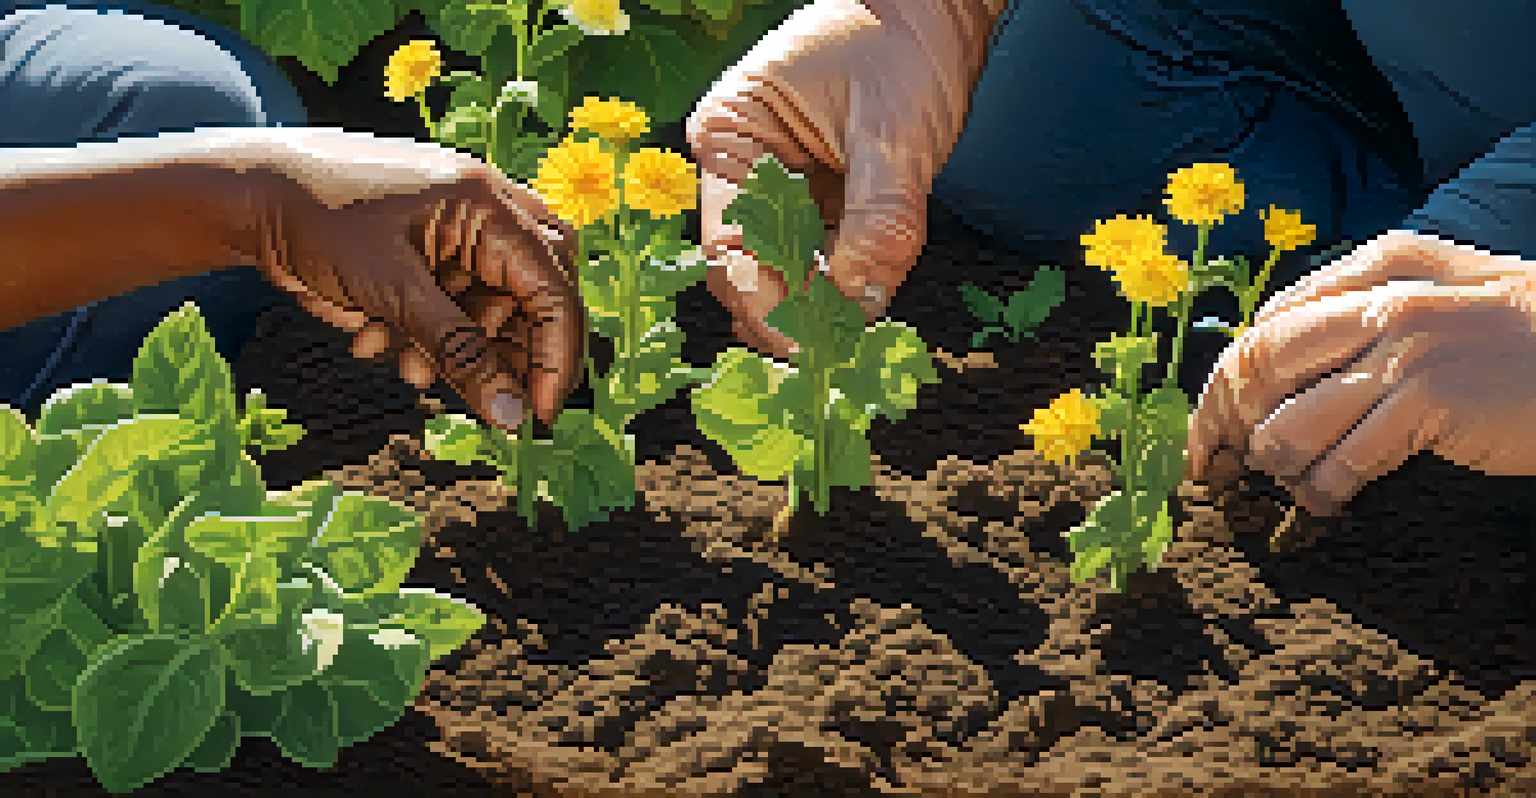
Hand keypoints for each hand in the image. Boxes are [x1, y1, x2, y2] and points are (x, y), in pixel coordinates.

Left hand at [249, 129, 583, 433]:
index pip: (553, 288)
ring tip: (406, 368)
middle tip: (491, 402)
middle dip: (507, 352)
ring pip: (490, 310)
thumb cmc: (318, 220)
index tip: (537, 414)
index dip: (555, 355)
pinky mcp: (429, 254)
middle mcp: (485, 213)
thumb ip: (458, 352)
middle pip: (535, 297)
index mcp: (488, 204)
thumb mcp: (392, 292)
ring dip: (455, 350)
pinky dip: (424, 335)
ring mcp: (458, 233)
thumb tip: (512, 415)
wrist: (248, 194)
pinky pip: (452, 307)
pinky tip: (376, 339)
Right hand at [686, 0, 1004, 360]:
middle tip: (837, 359)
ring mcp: (784, 189)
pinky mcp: (823, 202)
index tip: (807, 347)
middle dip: (793, 315)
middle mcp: (744, 171)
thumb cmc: (902, 41)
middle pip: (752, 270)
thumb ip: (878, 219)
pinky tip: (869, 313)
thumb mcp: (892, 133)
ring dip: (824, 311)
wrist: (940, 6)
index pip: (729, 246)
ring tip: (856, 345)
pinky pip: (827, 261)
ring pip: (792, 273)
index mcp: (730, 140)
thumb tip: (861, 301)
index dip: (765, 304)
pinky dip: (847, 290)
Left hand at [1185, 229, 1535, 515]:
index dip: (1222, 385)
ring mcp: (1407, 350)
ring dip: (1278, 465)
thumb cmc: (1525, 336)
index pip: (1264, 326)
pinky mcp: (1431, 401)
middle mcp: (1383, 301)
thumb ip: (1364, 304)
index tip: (1208, 429)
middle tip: (1219, 468)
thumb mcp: (1445, 292)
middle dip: (1222, 426)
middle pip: (1258, 367)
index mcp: (1378, 268)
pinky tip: (1331, 499)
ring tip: (1295, 483)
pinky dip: (1324, 489)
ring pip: (1291, 422)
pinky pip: (1343, 460)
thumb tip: (1274, 351)